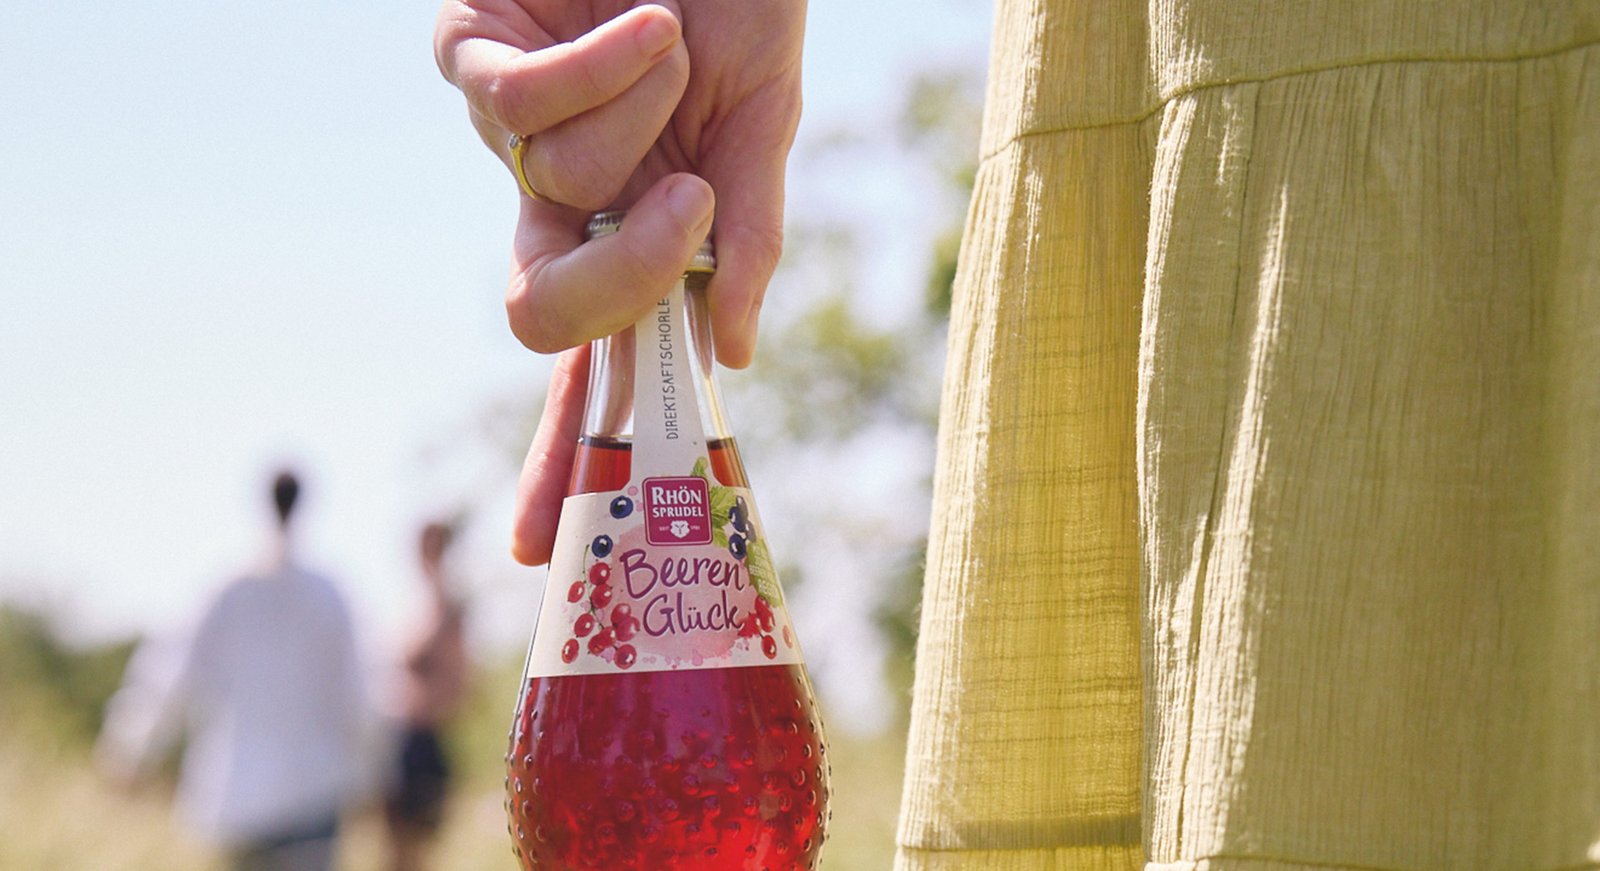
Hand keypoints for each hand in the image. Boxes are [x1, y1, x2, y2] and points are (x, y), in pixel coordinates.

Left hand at [434, 0, 805, 563]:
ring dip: (647, 112)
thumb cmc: (742, 8)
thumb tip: (732, 353)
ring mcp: (506, 132)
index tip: (549, 553)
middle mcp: (557, 200)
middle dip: (618, 274)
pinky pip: (520, 107)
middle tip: (689, 204)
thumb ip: (748, 239)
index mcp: (631, 234)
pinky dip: (607, 62)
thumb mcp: (764, 135)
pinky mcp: (468, 50)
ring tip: (670, 41)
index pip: (590, 368)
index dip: (560, 459)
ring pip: (554, 185)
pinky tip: (647, 19)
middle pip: (538, 312)